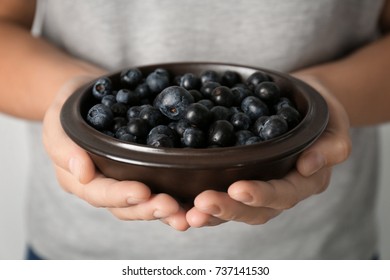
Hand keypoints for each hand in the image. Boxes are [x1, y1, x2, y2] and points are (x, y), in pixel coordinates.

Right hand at [42, 76, 189, 230]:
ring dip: (165, 210)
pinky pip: (160, 185)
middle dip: (148, 209)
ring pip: (145, 202)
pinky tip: (194, 197)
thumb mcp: (57, 121)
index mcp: (81, 178)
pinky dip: (177, 194)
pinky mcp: (145, 170)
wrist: (93, 95)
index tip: (143, 192)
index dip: (120, 195)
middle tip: (171, 207)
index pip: (99, 193)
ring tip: (186, 214)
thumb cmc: (72, 108)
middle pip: (126, 206)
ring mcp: (126, 179)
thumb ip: (63, 147)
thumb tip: (82, 174)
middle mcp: (106, 185)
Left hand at [186, 74, 351, 226]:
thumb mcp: (334, 124)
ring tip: (183, 213)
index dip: (261, 195)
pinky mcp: (234, 176)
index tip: (238, 189)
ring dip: (207, 212)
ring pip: (231, 207)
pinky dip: (195, 198)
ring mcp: (254, 185)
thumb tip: (309, 164)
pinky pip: (217, 190)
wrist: (296, 102)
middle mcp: (276, 191)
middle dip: (227, 209)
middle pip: (252, 210)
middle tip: (200, 205)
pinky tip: (175, 198)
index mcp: (302, 182)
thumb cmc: (318, 113)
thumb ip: (331, 146)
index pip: (282, 194)